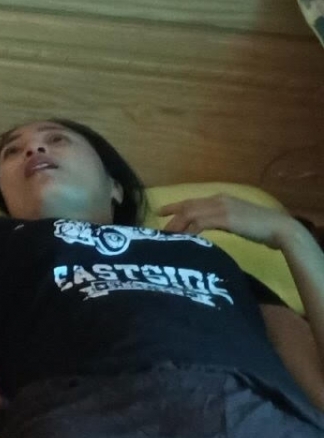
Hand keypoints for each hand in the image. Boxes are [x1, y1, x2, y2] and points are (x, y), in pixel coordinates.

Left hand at [159, 194, 301, 249]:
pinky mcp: (225, 218)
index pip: (192, 201)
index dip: (175, 206)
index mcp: (220, 199)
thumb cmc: (262, 228)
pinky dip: (190, 230)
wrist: (280, 228)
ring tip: (166, 235)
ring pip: (190, 213)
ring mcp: (221, 208)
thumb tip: (208, 228)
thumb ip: (222, 221)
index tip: (161, 212)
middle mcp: (218, 200)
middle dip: (171, 216)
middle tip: (158, 228)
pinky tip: (183, 238)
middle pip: (187, 206)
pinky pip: (201, 223)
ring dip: (177, 224)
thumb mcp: (237, 221)